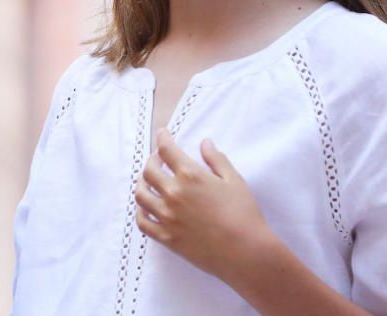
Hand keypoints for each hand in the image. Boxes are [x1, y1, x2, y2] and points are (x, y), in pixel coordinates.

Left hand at [135, 129, 278, 283]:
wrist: (246, 252)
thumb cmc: (244, 214)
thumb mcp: (234, 180)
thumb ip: (216, 159)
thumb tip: (205, 142)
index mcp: (190, 175)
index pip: (167, 149)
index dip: (162, 138)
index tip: (162, 133)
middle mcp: (173, 193)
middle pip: (148, 170)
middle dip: (152, 160)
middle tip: (158, 159)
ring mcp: (167, 216)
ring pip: (141, 195)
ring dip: (143, 184)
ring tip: (149, 182)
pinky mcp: (166, 237)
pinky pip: (142, 222)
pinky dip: (141, 212)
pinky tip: (146, 208)